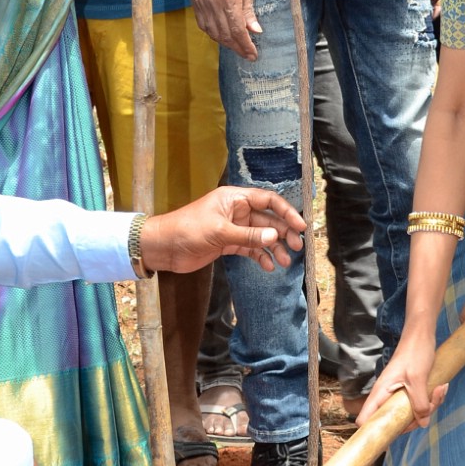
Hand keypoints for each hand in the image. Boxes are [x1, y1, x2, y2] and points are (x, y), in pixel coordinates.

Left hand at [141, 186, 305, 273]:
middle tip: (297, 247)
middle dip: (283, 233)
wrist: (164, 247)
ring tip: (286, 262)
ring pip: (260, 236)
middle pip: (267, 220)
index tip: (300, 226)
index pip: (267, 200)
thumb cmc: (187, 230)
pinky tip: (268, 266)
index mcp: (234, 198)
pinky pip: (249, 248)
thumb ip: (248, 236)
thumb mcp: (219, 232)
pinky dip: (260, 256)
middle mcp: (237, 211)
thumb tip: (274, 238)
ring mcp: (233, 228)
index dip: (286, 212)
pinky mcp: (227, 243)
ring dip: (273, 248)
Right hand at [185, 0, 261, 56]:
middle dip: (237, 48)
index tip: (253, 55)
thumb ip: (249, 9)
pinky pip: (203, 25)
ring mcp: (202, 4)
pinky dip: (212, 34)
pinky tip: (221, 36)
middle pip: (225, 35)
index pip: (237, 30)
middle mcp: (213, 4)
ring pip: (213, 32)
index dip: (245, 46)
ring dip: (225, 43)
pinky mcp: (194, 2)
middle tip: (247, 54)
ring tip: (236, 46)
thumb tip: (255, 30)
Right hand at [356, 328, 441, 428]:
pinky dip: (431, 399)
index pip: (366, 419)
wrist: (422, 334)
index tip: (393, 434)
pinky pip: (419, 404)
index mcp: (381, 393)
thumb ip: (419, 403)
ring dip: (429, 406)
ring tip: (440, 389)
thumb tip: (422, 423)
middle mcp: (387, 396)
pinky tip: (441, 386)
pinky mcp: (410, 391)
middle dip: (415, 418)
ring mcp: (398, 394)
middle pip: (393, 421)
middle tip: (430, 405)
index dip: (373, 431)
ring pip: (410, 413)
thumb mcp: (418, 379)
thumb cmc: (415, 352)